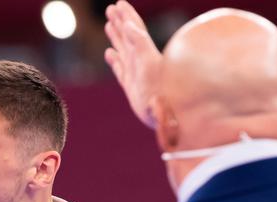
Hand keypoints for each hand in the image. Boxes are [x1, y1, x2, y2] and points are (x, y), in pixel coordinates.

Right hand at [104, 1, 161, 128]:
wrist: (167, 114)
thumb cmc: (161, 90)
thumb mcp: (149, 63)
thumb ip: (140, 43)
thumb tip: (127, 25)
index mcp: (145, 51)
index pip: (134, 28)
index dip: (126, 15)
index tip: (118, 3)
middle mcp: (140, 60)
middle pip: (128, 36)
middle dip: (119, 22)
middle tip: (110, 9)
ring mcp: (135, 73)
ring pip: (123, 50)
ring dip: (116, 37)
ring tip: (108, 25)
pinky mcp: (131, 86)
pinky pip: (120, 69)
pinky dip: (114, 60)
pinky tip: (109, 54)